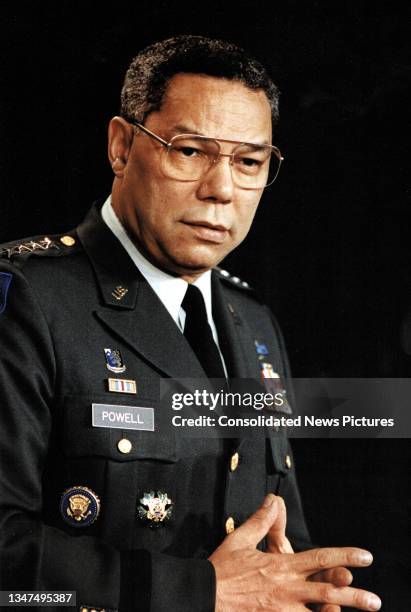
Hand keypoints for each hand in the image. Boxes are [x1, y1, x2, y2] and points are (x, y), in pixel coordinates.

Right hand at [209, 494, 380, 610]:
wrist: (204, 595)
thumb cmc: (222, 569)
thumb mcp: (240, 539)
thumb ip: (261, 521)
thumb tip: (273, 500)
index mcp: (281, 566)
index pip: (320, 558)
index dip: (344, 556)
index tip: (365, 557)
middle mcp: (286, 588)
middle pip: (327, 592)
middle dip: (353, 597)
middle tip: (375, 602)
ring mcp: (281, 610)